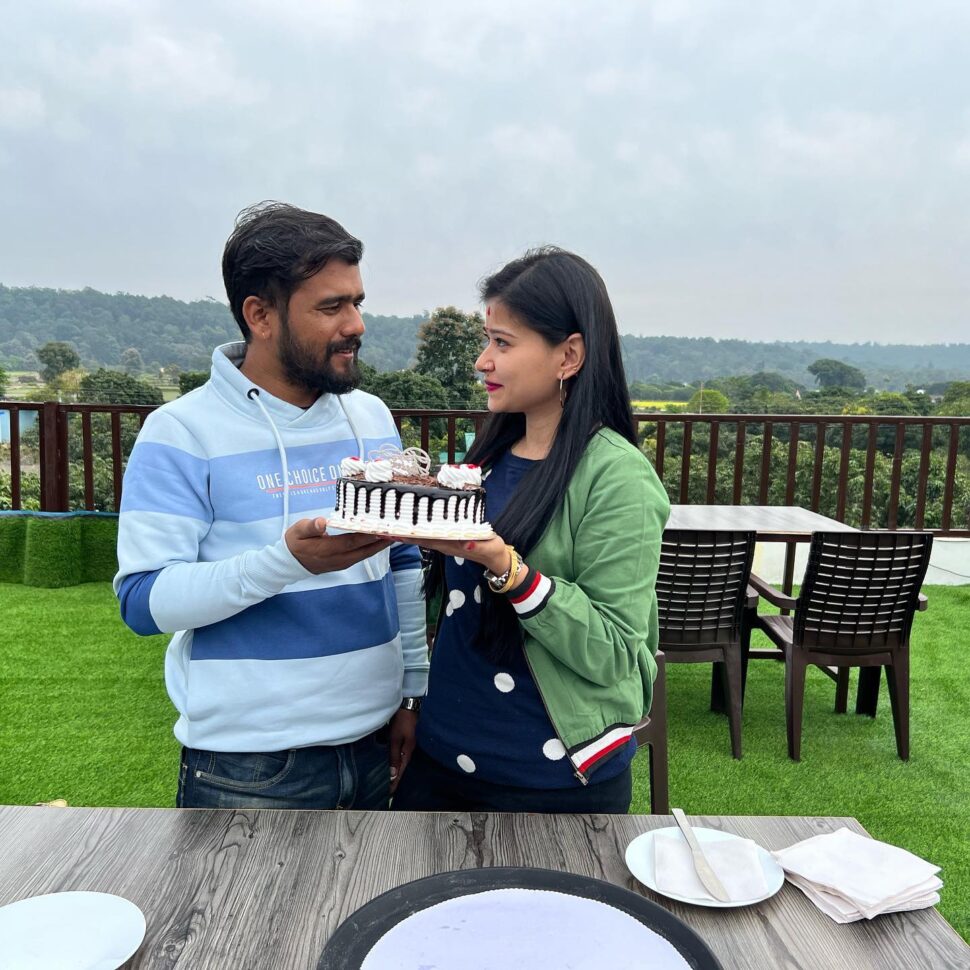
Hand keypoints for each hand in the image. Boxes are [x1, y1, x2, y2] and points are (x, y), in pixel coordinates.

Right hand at [285, 517, 392, 573]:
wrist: (290, 563)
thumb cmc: (295, 543)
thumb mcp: (298, 531)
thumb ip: (310, 527)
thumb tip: (321, 522)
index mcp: (327, 549)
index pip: (352, 541)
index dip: (367, 535)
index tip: (382, 527)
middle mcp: (338, 558)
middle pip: (364, 550)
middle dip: (381, 541)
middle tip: (397, 531)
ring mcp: (342, 563)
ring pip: (365, 554)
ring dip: (379, 545)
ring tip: (394, 535)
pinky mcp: (344, 563)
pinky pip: (362, 556)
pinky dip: (372, 548)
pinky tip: (380, 540)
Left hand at [388, 708, 417, 792]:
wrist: (408, 706)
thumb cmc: (402, 722)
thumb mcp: (396, 739)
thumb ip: (394, 756)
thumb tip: (393, 774)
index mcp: (407, 752)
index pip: (400, 772)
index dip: (395, 783)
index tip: (389, 794)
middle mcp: (408, 751)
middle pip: (401, 769)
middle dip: (395, 780)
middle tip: (388, 791)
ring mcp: (407, 745)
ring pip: (400, 762)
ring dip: (395, 771)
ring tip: (388, 780)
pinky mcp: (404, 740)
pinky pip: (399, 755)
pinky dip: (394, 762)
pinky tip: (390, 764)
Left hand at [389, 534, 510, 574]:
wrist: (496, 559)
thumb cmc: (493, 551)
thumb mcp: (489, 547)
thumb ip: (478, 546)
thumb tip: (465, 543)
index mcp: (449, 544)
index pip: (424, 538)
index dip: (407, 534)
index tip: (391, 530)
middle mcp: (442, 544)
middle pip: (417, 538)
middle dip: (399, 532)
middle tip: (379, 525)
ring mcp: (444, 542)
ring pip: (420, 536)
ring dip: (404, 531)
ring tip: (387, 523)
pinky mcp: (447, 539)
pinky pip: (428, 533)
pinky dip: (415, 529)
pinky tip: (407, 523)